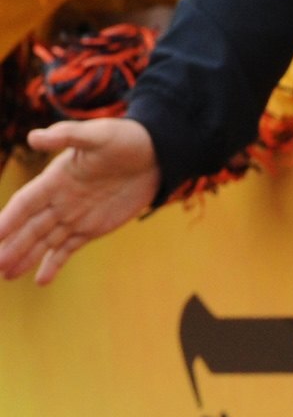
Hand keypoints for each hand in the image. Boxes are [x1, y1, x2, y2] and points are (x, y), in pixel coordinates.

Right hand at [0, 119, 158, 281]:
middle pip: (30, 227)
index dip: (9, 219)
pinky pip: (68, 249)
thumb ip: (66, 137)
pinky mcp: (92, 228)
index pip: (25, 203)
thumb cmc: (123, 139)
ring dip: (26, 258)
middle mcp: (59, 201)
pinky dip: (54, 264)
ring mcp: (74, 216)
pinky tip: (40, 281)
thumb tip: (33, 137)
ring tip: (7, 276)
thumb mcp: (96, 135)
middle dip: (13, 245)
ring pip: (44, 241)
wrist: (154, 153)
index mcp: (54, 180)